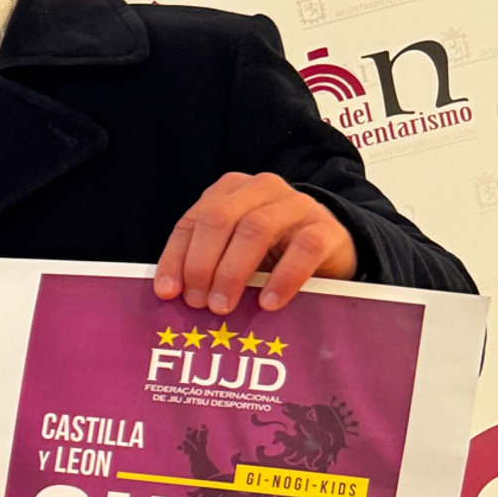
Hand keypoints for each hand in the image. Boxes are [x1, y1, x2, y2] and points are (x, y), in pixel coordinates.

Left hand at [154, 172, 355, 317]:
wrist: (330, 251)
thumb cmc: (271, 255)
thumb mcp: (232, 254)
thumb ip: (204, 266)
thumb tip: (171, 296)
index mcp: (230, 191)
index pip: (193, 221)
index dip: (176, 257)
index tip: (167, 293)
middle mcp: (261, 189)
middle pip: (220, 219)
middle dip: (202, 263)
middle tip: (197, 302)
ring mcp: (296, 205)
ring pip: (256, 229)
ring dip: (233, 272)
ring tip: (222, 307)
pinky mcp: (326, 229)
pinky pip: (303, 249)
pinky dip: (282, 278)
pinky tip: (268, 303)